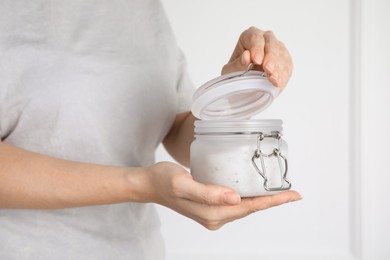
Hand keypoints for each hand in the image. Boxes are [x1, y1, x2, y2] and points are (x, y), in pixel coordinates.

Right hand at [147, 162, 300, 229]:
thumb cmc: (164, 180)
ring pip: (242, 207)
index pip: (249, 207)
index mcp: (211, 213)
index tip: (294, 195)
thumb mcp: (183, 184)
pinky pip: (234, 203)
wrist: (149, 184)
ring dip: (260, 199)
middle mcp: (214, 218)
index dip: (273, 201)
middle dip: (271, 200)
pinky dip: (246, 196)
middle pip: (249, 209)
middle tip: (291, 191)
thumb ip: (208, 192)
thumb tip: (235, 198)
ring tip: (277, 189)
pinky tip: (252, 188)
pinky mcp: (208, 208)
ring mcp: (212, 215)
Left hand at [222, 26, 292, 91]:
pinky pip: (287, 67)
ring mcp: (277, 49)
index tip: (256, 59)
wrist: (244, 84)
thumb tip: (246, 57)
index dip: (256, 48)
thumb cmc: (236, 73)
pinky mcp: (285, 61)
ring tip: (274, 78)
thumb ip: (237, 64)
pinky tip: (278, 82)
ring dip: (278, 68)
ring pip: (281, 55)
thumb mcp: (230, 71)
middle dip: (270, 57)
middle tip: (268, 68)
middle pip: (271, 44)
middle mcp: (265, 39)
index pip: (255, 37)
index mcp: (250, 36)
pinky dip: (282, 76)